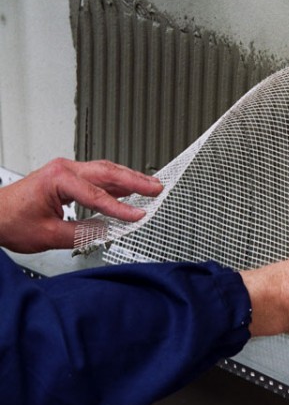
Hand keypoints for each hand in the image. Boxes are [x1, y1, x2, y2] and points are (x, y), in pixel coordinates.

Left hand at [0, 158, 162, 252]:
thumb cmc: (9, 221)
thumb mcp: (48, 235)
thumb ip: (83, 233)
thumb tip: (108, 230)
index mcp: (58, 179)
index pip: (98, 195)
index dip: (121, 208)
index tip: (139, 215)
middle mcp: (64, 169)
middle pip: (108, 172)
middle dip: (136, 180)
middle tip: (158, 187)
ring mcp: (66, 171)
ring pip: (105, 171)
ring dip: (129, 178)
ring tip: (151, 185)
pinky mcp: (67, 178)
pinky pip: (97, 176)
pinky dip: (116, 182)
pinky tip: (128, 189)